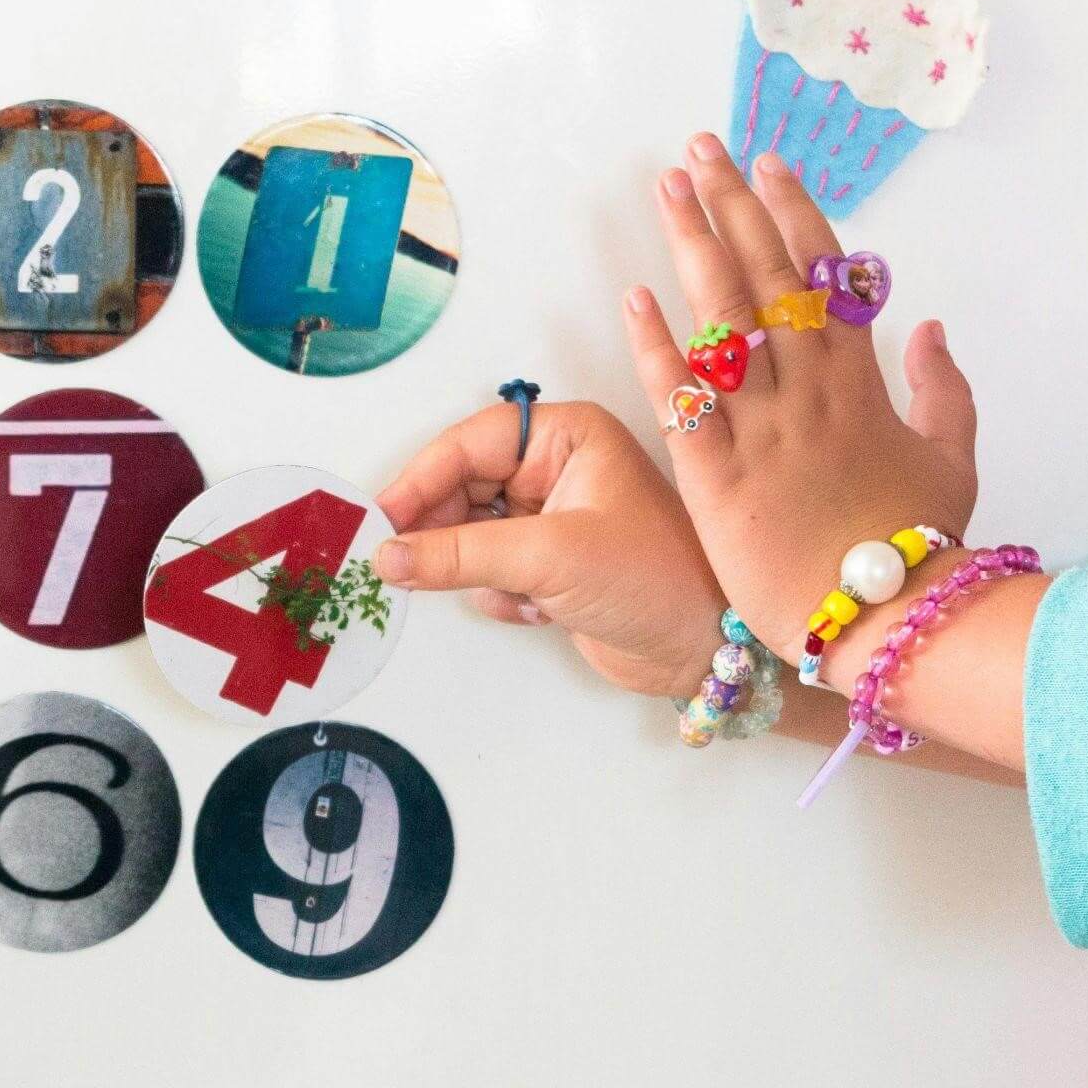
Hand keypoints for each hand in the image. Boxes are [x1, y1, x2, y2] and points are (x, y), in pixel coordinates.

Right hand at [373, 398, 726, 697]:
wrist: (703, 652)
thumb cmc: (654, 581)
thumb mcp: (550, 557)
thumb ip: (460, 554)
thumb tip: (386, 556)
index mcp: (568, 436)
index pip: (471, 441)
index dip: (423, 477)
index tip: (384, 517)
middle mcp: (556, 467)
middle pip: (461, 484)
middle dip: (445, 528)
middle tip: (409, 562)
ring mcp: (549, 516)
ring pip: (468, 531)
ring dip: (477, 568)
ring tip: (508, 591)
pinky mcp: (545, 563)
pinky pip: (485, 568)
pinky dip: (498, 593)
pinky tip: (537, 610)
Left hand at [623, 135, 979, 673]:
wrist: (887, 616)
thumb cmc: (916, 546)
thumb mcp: (953, 459)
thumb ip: (944, 390)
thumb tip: (932, 328)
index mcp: (862, 383)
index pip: (824, 277)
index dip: (793, 215)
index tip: (768, 165)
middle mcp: (810, 390)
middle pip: (767, 277)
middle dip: (732, 207)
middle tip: (698, 151)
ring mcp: (763, 427)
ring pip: (724, 319)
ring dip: (691, 247)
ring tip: (665, 190)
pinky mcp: (717, 474)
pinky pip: (681, 397)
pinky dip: (656, 345)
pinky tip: (633, 297)